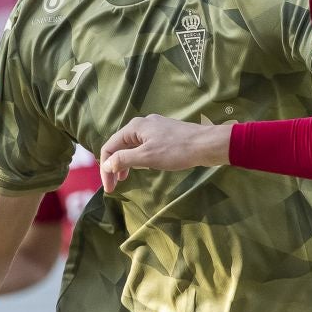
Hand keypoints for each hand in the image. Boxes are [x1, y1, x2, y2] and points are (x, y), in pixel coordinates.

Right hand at [98, 116, 230, 191]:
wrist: (206, 144)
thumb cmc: (176, 150)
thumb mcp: (147, 157)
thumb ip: (124, 160)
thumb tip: (106, 165)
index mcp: (134, 127)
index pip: (110, 147)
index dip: (105, 168)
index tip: (109, 187)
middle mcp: (142, 124)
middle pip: (119, 146)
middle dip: (113, 165)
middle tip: (115, 186)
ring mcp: (154, 128)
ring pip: (131, 146)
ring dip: (125, 162)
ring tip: (125, 178)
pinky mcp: (164, 134)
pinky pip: (143, 146)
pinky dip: (137, 158)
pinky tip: (142, 166)